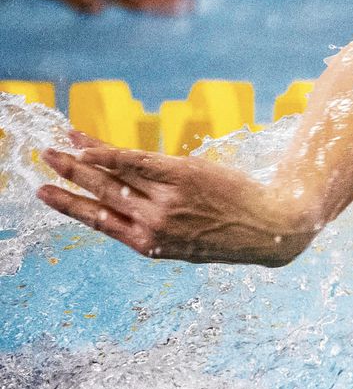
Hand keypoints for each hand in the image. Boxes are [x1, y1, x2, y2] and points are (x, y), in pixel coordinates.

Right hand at [36, 132, 313, 266]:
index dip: (70, 206)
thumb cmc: (231, 232)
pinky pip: (136, 161)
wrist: (272, 229)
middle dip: (68, 177)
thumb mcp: (189, 240)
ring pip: (112, 175)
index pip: (99, 221)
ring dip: (81, 158)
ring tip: (59, 146)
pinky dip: (109, 153)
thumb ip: (157, 226)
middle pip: (100, 194)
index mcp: (151, 244)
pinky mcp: (181, 175)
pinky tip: (89, 143)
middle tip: (43, 159)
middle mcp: (152, 223)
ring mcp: (165, 200)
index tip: (44, 193)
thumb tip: (129, 208)